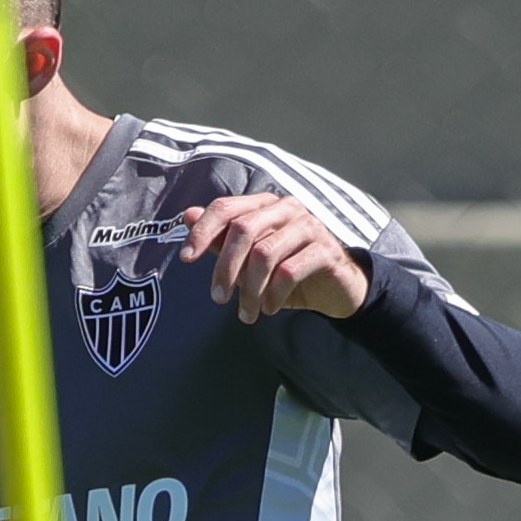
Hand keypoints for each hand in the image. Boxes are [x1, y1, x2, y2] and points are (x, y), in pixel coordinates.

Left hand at [180, 194, 368, 322]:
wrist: (335, 289)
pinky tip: (269, 309)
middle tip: (219, 298)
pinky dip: (273, 295)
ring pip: (265, 254)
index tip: (186, 259)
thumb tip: (188, 216)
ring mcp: (309, 226)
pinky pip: (289, 272)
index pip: (226, 207)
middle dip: (225, 267)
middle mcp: (287, 209)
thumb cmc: (287, 271)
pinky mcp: (326, 251)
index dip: (203, 231)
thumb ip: (221, 239)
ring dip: (250, 290)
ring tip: (247, 314)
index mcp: (265, 206)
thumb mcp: (249, 260)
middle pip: (243, 229)